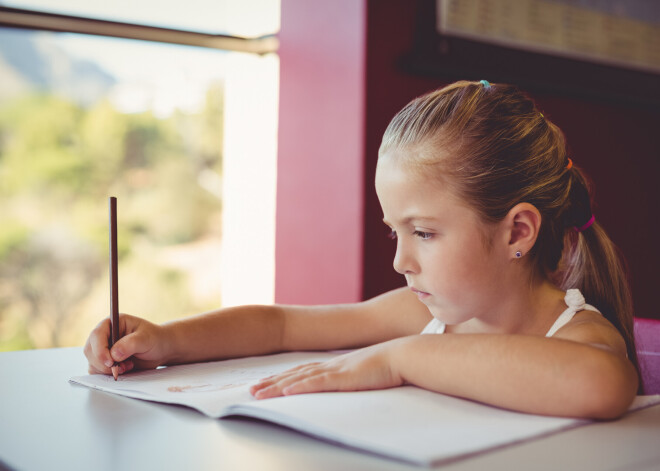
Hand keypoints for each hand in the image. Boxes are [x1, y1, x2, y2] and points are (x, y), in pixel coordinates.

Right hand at [83, 314, 167, 375]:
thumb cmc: (154, 339)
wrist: (160, 350)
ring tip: (128, 366)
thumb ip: (131, 344)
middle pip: (90, 350)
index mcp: (112, 323)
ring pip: (92, 362)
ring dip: (108, 370)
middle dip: (104, 363)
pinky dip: (108, 374)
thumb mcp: (146, 338)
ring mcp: (102, 349)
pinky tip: (124, 369)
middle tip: (122, 367)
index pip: (96, 335)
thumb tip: (114, 353)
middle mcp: (104, 335)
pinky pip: (97, 371)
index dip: (100, 349)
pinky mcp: (104, 361)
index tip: (110, 362)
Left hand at [249, 341, 403, 398]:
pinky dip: (300, 387)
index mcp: (335, 365)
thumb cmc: (388, 365)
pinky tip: (287, 392)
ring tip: (259, 394)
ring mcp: (335, 370)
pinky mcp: (343, 377)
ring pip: (299, 380)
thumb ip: (353, 377)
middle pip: (294, 375)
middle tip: (252, 391)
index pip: (302, 372)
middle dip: (272, 383)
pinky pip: (317, 383)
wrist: (402, 355)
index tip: (267, 383)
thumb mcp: (365, 372)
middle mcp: (330, 365)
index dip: (283, 378)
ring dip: (277, 387)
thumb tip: (348, 383)